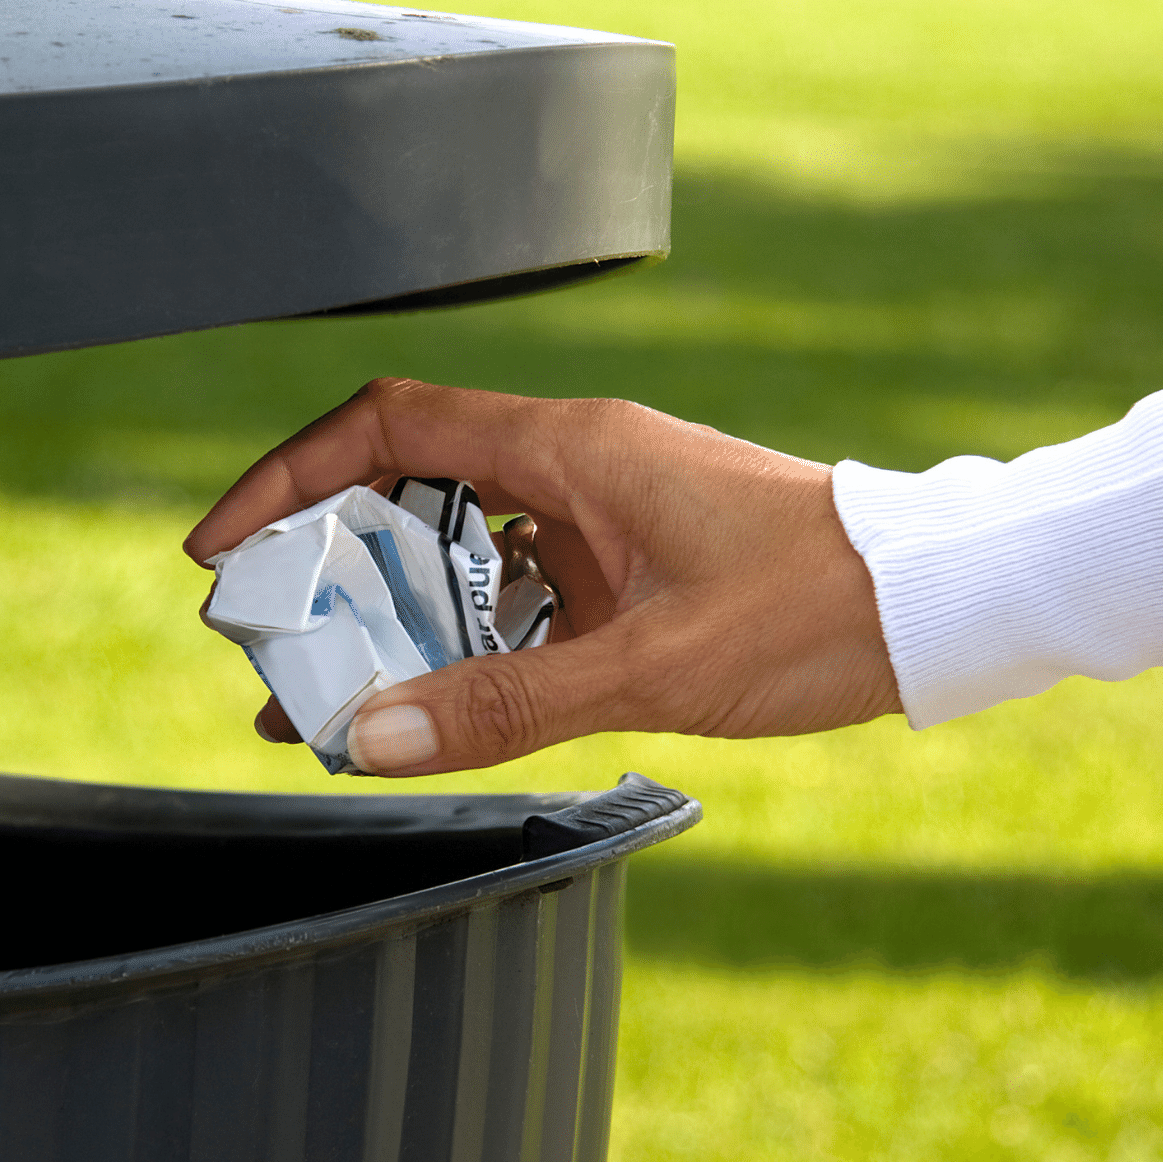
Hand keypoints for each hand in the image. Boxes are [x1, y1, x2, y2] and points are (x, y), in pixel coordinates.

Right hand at [184, 378, 902, 774]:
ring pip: (458, 553)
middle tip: (270, 641)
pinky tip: (433, 709)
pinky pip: (516, 598)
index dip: (290, 476)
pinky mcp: (628, 574)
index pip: (388, 427)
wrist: (934, 609)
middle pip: (406, 491)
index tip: (228, 546)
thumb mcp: (651, 667)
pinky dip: (464, 645)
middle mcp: (574, 470)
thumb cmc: (818, 606)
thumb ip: (506, 704)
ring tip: (330, 699)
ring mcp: (600, 521)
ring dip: (393, 619)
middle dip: (326, 566)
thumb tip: (372, 734)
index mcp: (571, 448)